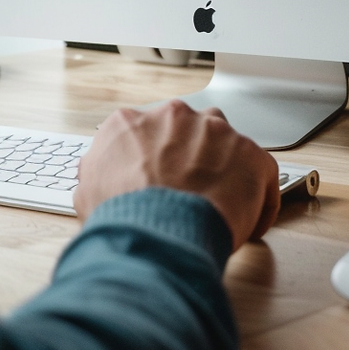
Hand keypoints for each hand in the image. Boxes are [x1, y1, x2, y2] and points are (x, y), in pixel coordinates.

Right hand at [74, 99, 280, 250]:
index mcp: (132, 122)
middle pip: (187, 131)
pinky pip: (261, 171)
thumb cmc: (123, 218)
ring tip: (220, 204)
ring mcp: (215, 130)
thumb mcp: (87, 192)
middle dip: (191, 158)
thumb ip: (98, 171)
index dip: (154, 159)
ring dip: (225, 168)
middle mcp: (175, 115)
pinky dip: (259, 197)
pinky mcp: (250, 153)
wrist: (158, 234)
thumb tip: (99, 172)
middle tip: (189, 192)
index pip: (146, 132)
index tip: (160, 178)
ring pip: (225, 144)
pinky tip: (248, 223)